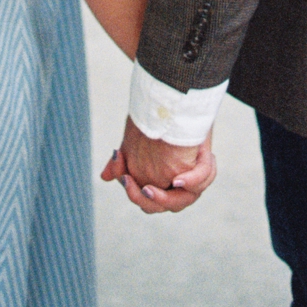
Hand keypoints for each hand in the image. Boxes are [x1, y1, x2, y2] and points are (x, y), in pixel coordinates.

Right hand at [100, 115, 216, 213]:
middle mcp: (179, 184)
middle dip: (142, 197)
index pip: (148, 201)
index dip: (134, 192)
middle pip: (162, 206)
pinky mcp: (202, 163)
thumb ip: (124, 163)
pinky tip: (177, 181)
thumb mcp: (137, 143)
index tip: (122, 174)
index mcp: (163, 183)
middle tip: (128, 181)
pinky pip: (200, 180)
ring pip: (181, 201)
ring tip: (148, 187)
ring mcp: (191, 175)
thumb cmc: (159, 123)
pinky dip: (190, 182)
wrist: (179, 101)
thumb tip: (105, 177)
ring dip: (162, 198)